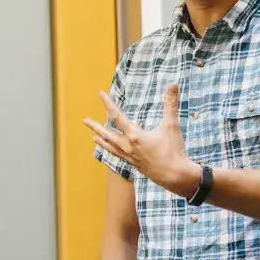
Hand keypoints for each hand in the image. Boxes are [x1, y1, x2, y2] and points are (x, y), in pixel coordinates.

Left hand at [84, 84, 199, 197]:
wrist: (174, 175)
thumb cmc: (173, 150)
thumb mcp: (171, 126)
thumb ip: (171, 104)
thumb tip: (173, 84)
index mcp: (135, 136)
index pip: (117, 116)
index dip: (108, 104)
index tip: (101, 95)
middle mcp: (128, 146)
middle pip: (108, 134)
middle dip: (96, 126)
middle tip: (85, 120)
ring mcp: (129, 157)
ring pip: (111, 147)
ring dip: (101, 140)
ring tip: (93, 137)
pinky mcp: (134, 164)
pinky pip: (118, 156)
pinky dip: (112, 151)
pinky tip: (111, 150)